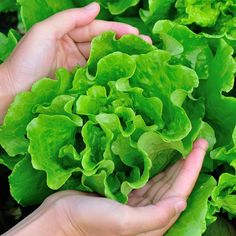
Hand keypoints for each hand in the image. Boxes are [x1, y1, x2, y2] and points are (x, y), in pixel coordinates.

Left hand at [0, 2, 150, 121]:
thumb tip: (96, 7)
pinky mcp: (78, 83)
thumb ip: (70, 18)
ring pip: (102, 60)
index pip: (95, 29)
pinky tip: (123, 75)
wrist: (15, 90)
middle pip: (102, 44)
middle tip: (146, 46)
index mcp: (66, 34)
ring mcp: (77, 68)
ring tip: (140, 60)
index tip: (135, 33)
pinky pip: (96, 76)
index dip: (115, 29)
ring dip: (120, 60)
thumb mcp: (45, 31)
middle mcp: (74, 50)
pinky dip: (109, 75)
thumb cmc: (27, 59)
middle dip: (123, 43)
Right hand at [4, 139, 207, 235]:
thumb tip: (181, 202)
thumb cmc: (89, 223)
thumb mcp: (124, 224)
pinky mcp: (123, 190)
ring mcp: (135, 200)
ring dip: (171, 162)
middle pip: (172, 184)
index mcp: (151, 223)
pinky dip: (152, 164)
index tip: (200, 147)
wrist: (61, 218)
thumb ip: (154, 217)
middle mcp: (147, 212)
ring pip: (160, 179)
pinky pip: (144, 176)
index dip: (192, 170)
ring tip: (181, 145)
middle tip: (195, 141)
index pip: (179, 192)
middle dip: (185, 163)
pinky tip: (157, 152)